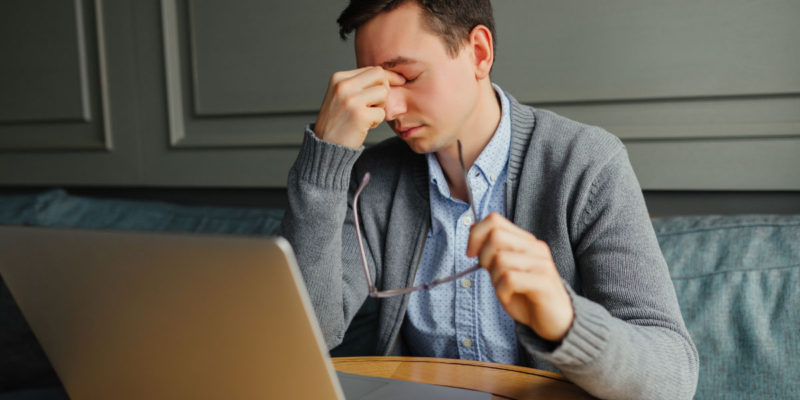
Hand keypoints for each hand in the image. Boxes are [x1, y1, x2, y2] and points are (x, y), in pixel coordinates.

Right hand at [314, 66, 405, 148]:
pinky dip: (376, 121)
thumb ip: (358, 85)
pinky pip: (382, 113)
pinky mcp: (359, 115)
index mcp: (339, 79)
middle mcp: (343, 86)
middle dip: (385, 89)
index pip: (371, 69)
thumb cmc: (337, 122)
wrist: (325, 146)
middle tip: (376, 104)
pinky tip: (363, 126)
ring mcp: (351, 100)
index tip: (399, 81)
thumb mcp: (341, 96)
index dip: (387, 77)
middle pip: (380, 75)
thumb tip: (387, 77)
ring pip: (383, 93)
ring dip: (380, 106)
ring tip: (367, 115)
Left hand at [466, 213, 573, 341]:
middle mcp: (535, 247)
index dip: (476, 234)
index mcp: (525, 241)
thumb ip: (493, 251)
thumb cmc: (528, 296)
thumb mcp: (505, 270)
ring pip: (501, 259)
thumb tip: (472, 228)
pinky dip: (502, 291)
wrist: (556, 322)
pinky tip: (509, 296)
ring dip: (494, 279)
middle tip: (489, 273)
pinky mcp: (544, 281)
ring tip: (504, 289)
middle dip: (483, 256)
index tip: (470, 253)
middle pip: (496, 236)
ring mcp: (541, 263)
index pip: (495, 220)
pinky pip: (510, 279)